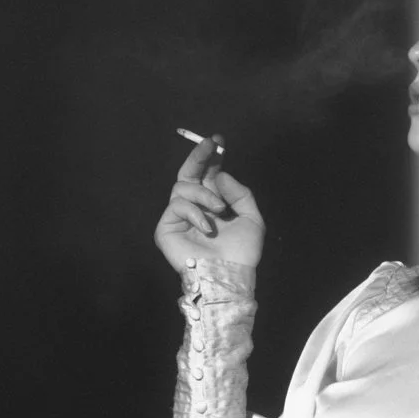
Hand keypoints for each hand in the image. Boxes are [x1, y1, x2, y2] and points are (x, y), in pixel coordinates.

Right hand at [154, 136, 265, 275]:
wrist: (230, 276)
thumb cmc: (242, 254)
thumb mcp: (251, 219)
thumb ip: (240, 194)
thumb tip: (220, 174)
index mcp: (212, 204)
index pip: (207, 175)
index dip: (210, 157)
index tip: (218, 141)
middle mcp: (194, 208)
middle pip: (188, 173)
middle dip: (199, 156)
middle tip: (210, 145)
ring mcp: (178, 218)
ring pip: (183, 187)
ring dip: (204, 194)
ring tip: (219, 210)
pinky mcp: (166, 229)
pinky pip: (176, 205)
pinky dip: (195, 212)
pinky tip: (207, 227)